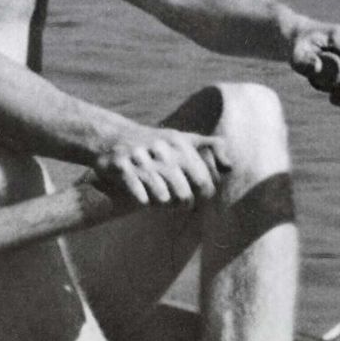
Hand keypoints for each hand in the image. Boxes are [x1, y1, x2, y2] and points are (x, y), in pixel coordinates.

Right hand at [91, 125, 228, 206]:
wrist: (109, 137)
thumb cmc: (153, 144)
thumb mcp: (181, 139)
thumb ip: (210, 147)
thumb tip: (230, 167)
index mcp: (178, 142)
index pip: (203, 181)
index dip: (204, 195)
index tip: (198, 197)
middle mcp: (160, 148)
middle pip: (184, 193)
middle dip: (184, 203)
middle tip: (180, 203)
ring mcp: (139, 157)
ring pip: (163, 198)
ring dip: (162, 204)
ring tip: (160, 199)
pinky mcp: (120, 167)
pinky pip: (141, 198)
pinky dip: (143, 202)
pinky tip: (142, 198)